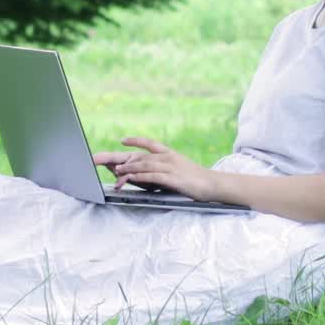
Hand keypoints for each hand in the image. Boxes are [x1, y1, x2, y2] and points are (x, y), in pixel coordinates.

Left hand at [92, 136, 216, 201]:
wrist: (213, 184)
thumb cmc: (195, 178)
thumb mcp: (180, 168)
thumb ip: (165, 167)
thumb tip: (150, 170)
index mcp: (170, 153)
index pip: (150, 143)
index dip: (136, 141)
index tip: (123, 140)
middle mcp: (169, 157)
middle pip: (143, 157)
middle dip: (125, 159)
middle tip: (112, 163)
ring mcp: (171, 167)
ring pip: (145, 165)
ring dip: (130, 168)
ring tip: (117, 171)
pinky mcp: (173, 178)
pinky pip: (153, 176)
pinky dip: (140, 176)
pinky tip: (132, 178)